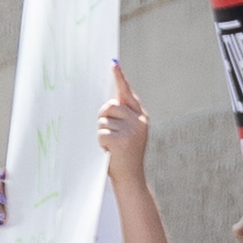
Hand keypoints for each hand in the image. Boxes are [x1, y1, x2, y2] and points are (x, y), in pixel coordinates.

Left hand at [99, 62, 149, 178]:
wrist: (131, 179)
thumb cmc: (125, 155)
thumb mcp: (129, 132)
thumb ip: (123, 116)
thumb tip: (108, 101)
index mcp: (141, 116)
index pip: (127, 92)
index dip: (119, 78)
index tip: (113, 64)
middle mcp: (139, 121)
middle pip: (109, 106)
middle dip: (103, 118)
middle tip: (109, 133)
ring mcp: (131, 130)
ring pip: (103, 120)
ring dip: (102, 132)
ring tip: (111, 145)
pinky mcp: (121, 140)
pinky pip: (101, 133)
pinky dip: (101, 143)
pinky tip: (109, 151)